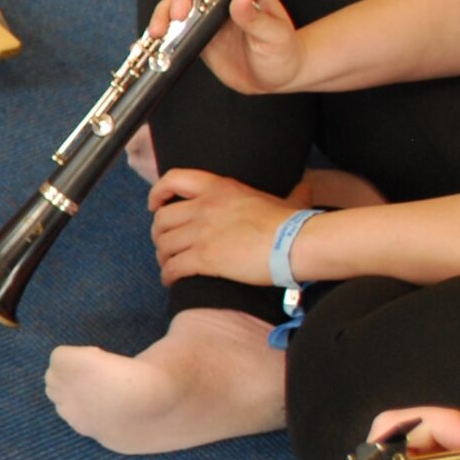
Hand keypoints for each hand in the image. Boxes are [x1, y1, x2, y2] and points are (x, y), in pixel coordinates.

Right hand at [146, 0, 307, 93]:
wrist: (274, 79)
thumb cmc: (282, 51)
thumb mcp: (275, 35)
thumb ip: (256, 17)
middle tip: (179, 14)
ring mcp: (204, 14)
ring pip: (174, 2)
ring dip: (163, 13)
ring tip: (159, 31)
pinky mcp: (193, 34)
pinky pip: (170, 27)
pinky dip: (157, 31)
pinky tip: (150, 41)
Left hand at [146, 167, 301, 284]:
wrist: (297, 243)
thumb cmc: (295, 224)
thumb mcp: (287, 200)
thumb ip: (290, 194)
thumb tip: (305, 188)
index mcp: (219, 188)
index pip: (174, 179)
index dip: (158, 192)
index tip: (155, 204)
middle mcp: (204, 207)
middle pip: (162, 219)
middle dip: (158, 234)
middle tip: (165, 243)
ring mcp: (202, 233)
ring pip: (164, 245)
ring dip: (162, 257)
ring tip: (169, 264)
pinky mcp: (204, 258)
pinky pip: (173, 267)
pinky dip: (168, 275)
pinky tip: (171, 280)